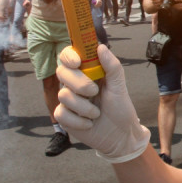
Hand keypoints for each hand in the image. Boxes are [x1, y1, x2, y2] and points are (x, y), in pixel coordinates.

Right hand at [54, 44, 149, 162]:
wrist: (120, 136)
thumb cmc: (120, 109)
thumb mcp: (119, 87)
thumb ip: (112, 67)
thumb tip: (100, 47)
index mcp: (87, 72)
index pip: (68, 56)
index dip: (68, 55)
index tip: (77, 61)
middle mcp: (74, 84)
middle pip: (61, 72)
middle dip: (79, 83)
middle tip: (94, 92)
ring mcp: (68, 100)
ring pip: (63, 95)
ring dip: (84, 107)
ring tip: (97, 113)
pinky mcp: (64, 117)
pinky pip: (61, 113)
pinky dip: (78, 120)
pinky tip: (89, 124)